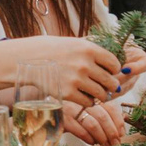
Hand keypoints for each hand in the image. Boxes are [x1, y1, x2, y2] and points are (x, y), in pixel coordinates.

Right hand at [15, 36, 130, 106]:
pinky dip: (88, 101)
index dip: (115, 70)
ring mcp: (76, 80)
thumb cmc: (54, 50)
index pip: (114, 63)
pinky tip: (83, 96)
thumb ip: (93, 49)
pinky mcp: (68, 93)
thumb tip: (116, 55)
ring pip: (101, 94)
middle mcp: (84, 64)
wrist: (29, 59)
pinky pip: (88, 102)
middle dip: (111, 86)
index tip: (110, 72)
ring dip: (101, 95)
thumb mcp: (74, 43)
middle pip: (110, 81)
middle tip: (107, 86)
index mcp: (88, 49)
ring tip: (96, 92)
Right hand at [65, 99, 128, 145]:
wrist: (49, 110)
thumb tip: (120, 129)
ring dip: (102, 138)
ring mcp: (72, 109)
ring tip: (105, 145)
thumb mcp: (87, 109)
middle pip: (103, 117)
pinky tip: (93, 142)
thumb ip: (103, 113)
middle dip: (112, 133)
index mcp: (91, 97)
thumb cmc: (72, 111)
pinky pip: (80, 131)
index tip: (121, 134)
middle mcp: (82, 101)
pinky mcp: (64, 120)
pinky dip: (89, 139)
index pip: (110, 108)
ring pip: (93, 125)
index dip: (118, 122)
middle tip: (115, 143)